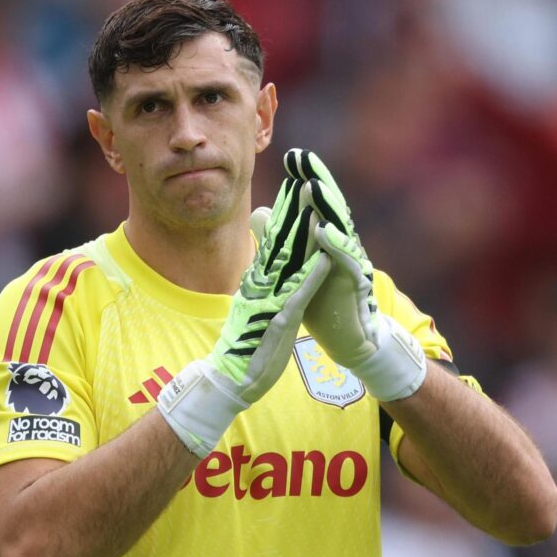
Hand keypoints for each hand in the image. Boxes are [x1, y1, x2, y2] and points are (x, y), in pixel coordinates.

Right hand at [158, 175, 330, 456]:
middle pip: (281, 239)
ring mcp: (270, 300)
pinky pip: (298, 294)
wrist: (230, 380)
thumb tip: (260, 270)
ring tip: (317, 203)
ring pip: (290, 259)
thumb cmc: (246, 348)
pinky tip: (327, 257)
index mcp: (259, 282)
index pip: (274, 241)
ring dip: (305, 231)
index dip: (286, 212)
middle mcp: (262, 285)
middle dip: (294, 207)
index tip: (297, 185)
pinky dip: (313, 275)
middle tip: (305, 176)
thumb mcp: (254, 309)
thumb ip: (259, 287)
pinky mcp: (278, 320)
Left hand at [284, 148, 426, 401]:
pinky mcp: (352, 284)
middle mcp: (340, 245)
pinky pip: (345, 262)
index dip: (305, 178)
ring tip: (312, 185)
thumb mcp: (294, 264)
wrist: (345, 337)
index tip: (291, 155)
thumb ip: (279, 237)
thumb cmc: (323, 298)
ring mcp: (348, 263)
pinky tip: (324, 230)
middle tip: (302, 157)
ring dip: (326, 206)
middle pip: (329, 207)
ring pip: (339, 228)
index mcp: (325, 239)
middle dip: (316, 180)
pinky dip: (335, 245)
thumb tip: (259, 210)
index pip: (315, 203)